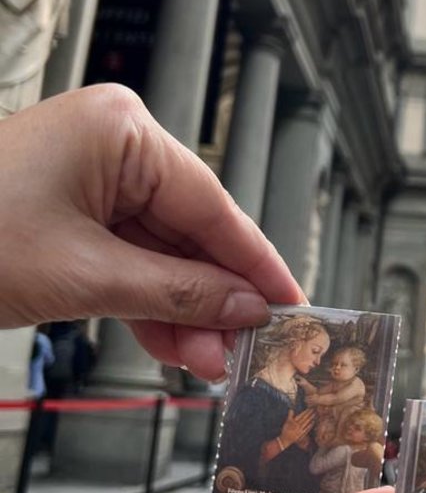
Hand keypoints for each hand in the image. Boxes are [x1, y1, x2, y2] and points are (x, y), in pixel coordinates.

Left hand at [0, 86, 302, 378]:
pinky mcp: (67, 207)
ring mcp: (88, 172)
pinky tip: (173, 343)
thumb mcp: (84, 276)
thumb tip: (245, 309)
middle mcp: (113, 141)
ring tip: (208, 362)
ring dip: (182, 310)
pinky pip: (125, 255)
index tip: (291, 304)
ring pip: (159, 249)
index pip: (211, 202)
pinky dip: (145, 301)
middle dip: (215, 298)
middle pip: (189, 229)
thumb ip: (177, 293)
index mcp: (122, 130)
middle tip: (248, 350)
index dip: (254, 262)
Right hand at [279, 409, 314, 448]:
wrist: (285, 440)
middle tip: (313, 410)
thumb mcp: (286, 423)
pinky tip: (313, 422)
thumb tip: (291, 409)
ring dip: (310, 419)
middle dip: (309, 414)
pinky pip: (307, 429)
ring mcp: (300, 430)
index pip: (301, 416)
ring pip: (306, 423)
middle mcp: (297, 426)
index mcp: (294, 422)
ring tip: (314, 414)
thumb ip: (290, 416)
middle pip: (304, 419)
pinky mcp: (302, 434)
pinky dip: (310, 426)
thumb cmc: (285, 430)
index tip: (309, 408)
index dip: (305, 412)